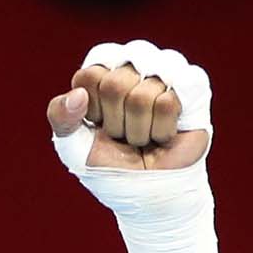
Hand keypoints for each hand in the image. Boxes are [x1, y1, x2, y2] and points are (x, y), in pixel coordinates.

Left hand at [47, 41, 209, 170]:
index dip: (93, 110)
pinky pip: (169, 102)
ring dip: (139, 130)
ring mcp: (166, 69)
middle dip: (116, 123)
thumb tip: (78, 95)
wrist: (145, 191)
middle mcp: (136, 60)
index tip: (99, 125)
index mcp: (105, 67)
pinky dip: (162, 130)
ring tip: (144, 136)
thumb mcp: (72, 144)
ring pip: (143, 95)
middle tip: (124, 135)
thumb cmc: (110, 163)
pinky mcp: (193, 85)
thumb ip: (60, 116)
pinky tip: (165, 135)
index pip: (89, 75)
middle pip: (115, 85)